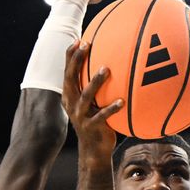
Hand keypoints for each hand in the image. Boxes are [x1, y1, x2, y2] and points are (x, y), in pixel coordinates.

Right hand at [62, 40, 121, 158]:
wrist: (94, 149)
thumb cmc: (96, 121)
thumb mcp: (92, 103)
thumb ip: (95, 87)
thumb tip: (111, 65)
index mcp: (70, 96)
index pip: (67, 72)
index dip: (71, 56)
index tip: (78, 40)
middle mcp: (72, 104)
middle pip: (71, 79)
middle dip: (77, 61)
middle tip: (86, 45)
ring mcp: (81, 116)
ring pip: (86, 96)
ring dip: (96, 82)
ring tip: (106, 69)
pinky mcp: (92, 127)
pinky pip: (102, 116)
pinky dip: (111, 108)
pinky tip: (121, 101)